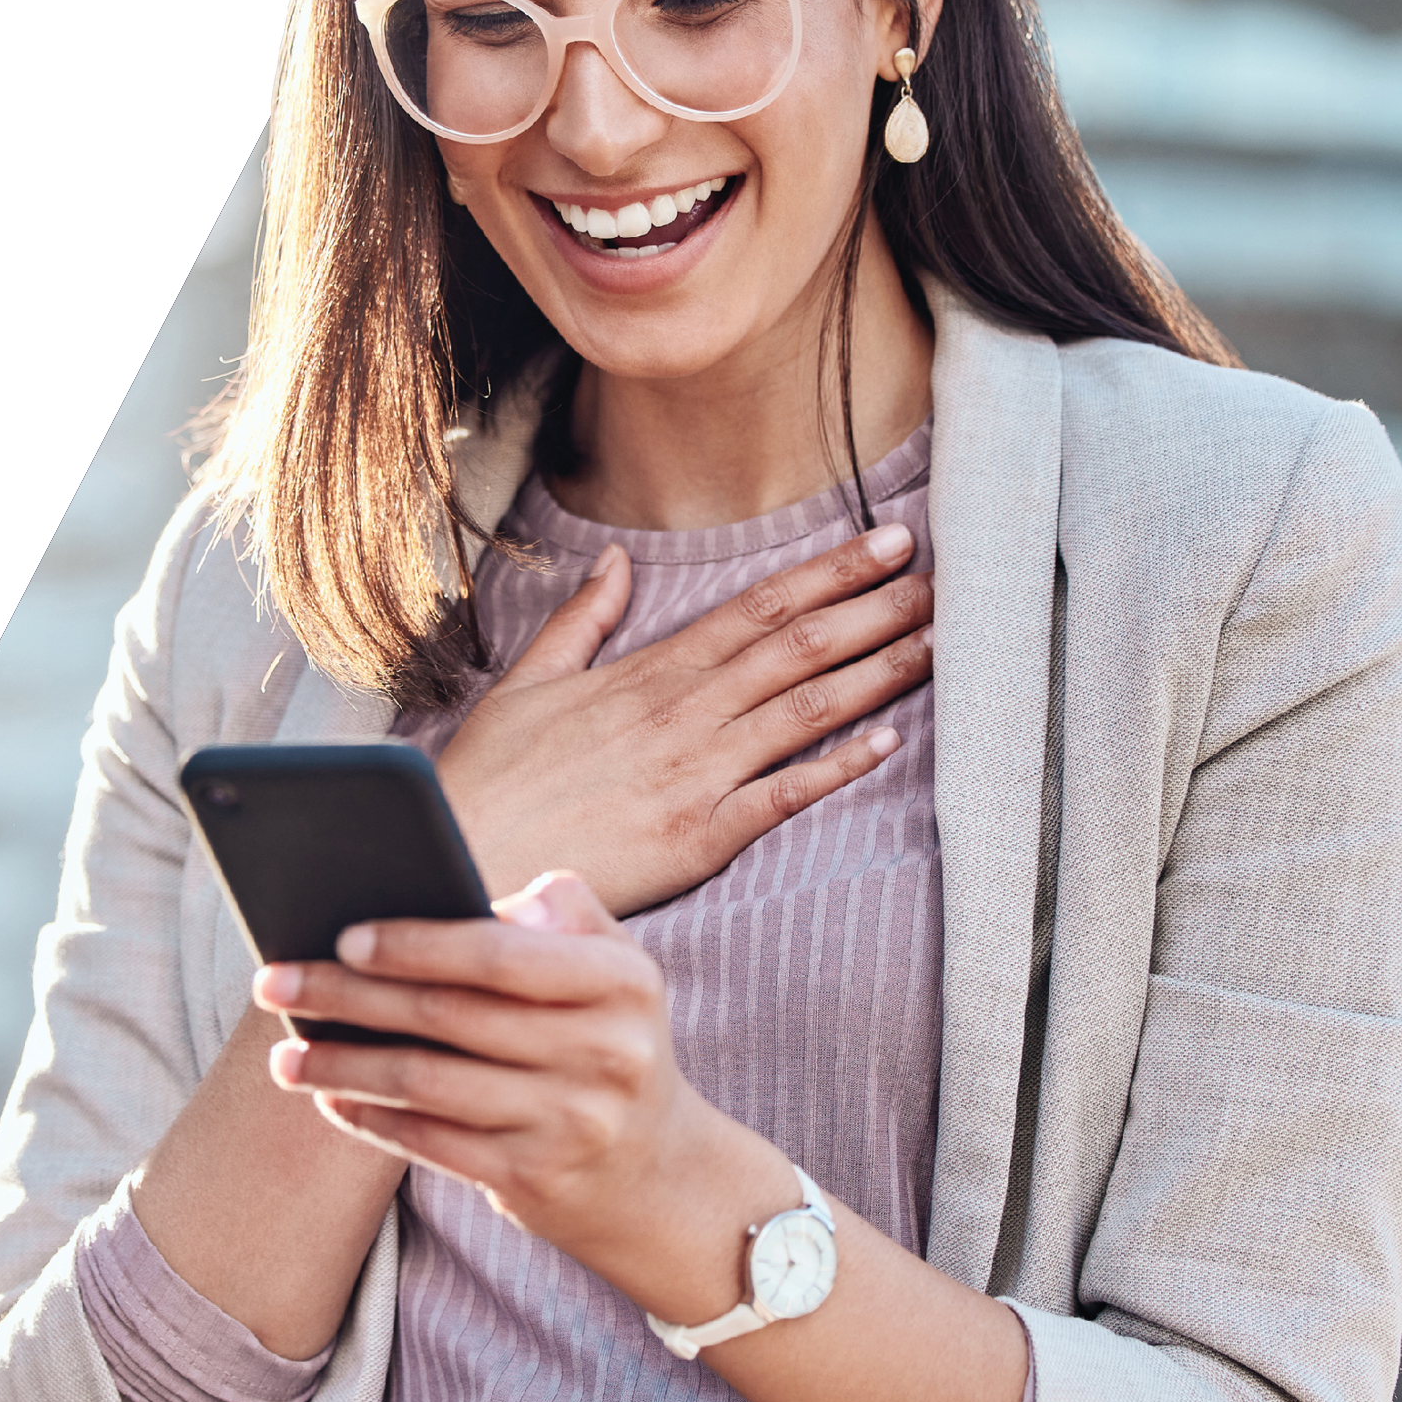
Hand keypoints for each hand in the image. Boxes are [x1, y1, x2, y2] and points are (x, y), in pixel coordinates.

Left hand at [258, 874, 787, 1305]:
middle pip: (448, 1016)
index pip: (501, 954)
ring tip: (284, 1054)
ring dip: (343, 1066)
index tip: (344, 934)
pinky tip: (329, 1097)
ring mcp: (569, 1122)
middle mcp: (602, 1052)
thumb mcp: (616, 966)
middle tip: (274, 979)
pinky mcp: (533, 1180)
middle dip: (348, 996)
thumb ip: (560, 912)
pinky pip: (431, 1143)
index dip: (417, 944)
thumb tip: (474, 897)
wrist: (657, 1173)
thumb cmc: (609, 1038)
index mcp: (621, 981)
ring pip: (428, 1084)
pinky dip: (371, 1118)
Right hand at [440, 523, 932, 915]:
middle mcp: (684, 712)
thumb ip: (583, 620)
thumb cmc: (489, 778)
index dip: (831, 572)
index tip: (888, 542)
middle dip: (874, 608)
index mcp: (649, 671)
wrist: (459, 860)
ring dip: (876, 672)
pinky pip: (781, 796)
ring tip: (936, 643)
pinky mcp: (698, 837)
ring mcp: (696, 773)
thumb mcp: (529, 682)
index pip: (759, 606)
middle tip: (942, 577)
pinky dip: (835, 767)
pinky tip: (887, 742)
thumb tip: (618, 562)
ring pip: (804, 710)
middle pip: (798, 647)